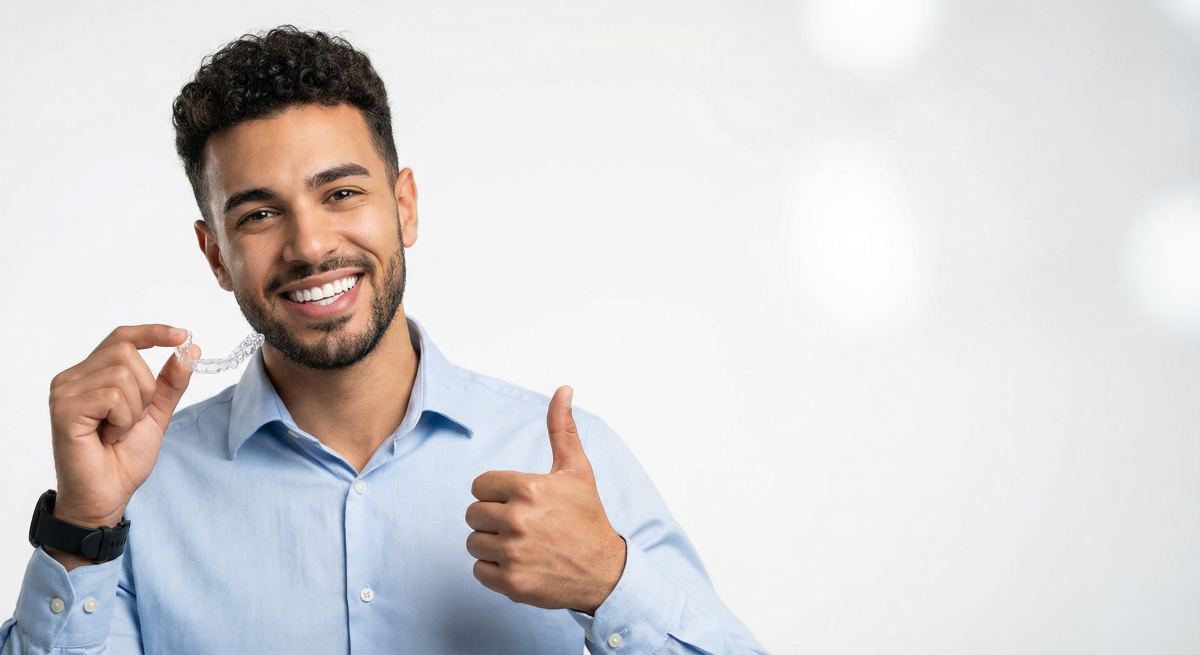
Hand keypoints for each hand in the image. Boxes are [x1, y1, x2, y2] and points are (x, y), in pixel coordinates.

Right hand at [47, 325, 195, 565]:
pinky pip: (113, 396)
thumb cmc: (123, 458)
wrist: (108, 495)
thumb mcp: (156, 413)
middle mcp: (72, 378)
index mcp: (91, 374)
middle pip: (127, 351)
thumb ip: (170, 382)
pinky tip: (108, 438)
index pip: (121, 337)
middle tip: (132, 419)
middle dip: (146, 388)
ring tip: (117, 431)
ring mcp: (65, 392)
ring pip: (123, 374)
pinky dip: (123, 420)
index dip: (152, 332)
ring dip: (134, 409)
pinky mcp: (64, 409)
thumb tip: (190, 349)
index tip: (182, 335)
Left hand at [466, 386, 625, 613]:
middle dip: (492, 518)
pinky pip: (479, 570)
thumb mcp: (577, 470)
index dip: (497, 493)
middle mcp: (518, 520)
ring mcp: (513, 553)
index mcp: (529, 488)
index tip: (519, 502)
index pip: (480, 486)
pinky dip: (494, 570)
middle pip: (472, 514)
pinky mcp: (511, 583)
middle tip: (520, 525)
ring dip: (492, 545)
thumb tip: (563, 389)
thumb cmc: (588, 517)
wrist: (605, 571)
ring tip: (521, 545)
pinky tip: (520, 564)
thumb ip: (562, 429)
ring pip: (474, 542)